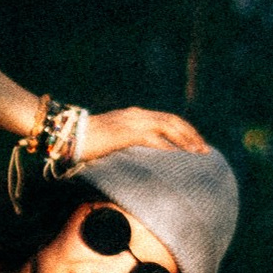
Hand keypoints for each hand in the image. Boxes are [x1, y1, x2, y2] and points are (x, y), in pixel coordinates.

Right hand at [79, 104, 211, 161]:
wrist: (67, 135)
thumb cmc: (87, 141)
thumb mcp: (113, 139)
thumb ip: (129, 142)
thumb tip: (140, 158)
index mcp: (135, 114)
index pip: (167, 119)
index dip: (185, 130)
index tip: (197, 144)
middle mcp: (136, 114)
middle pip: (173, 121)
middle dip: (191, 134)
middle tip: (205, 150)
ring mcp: (131, 122)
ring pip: (168, 127)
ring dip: (185, 140)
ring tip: (197, 153)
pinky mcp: (125, 133)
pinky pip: (153, 139)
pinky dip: (168, 147)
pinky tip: (177, 156)